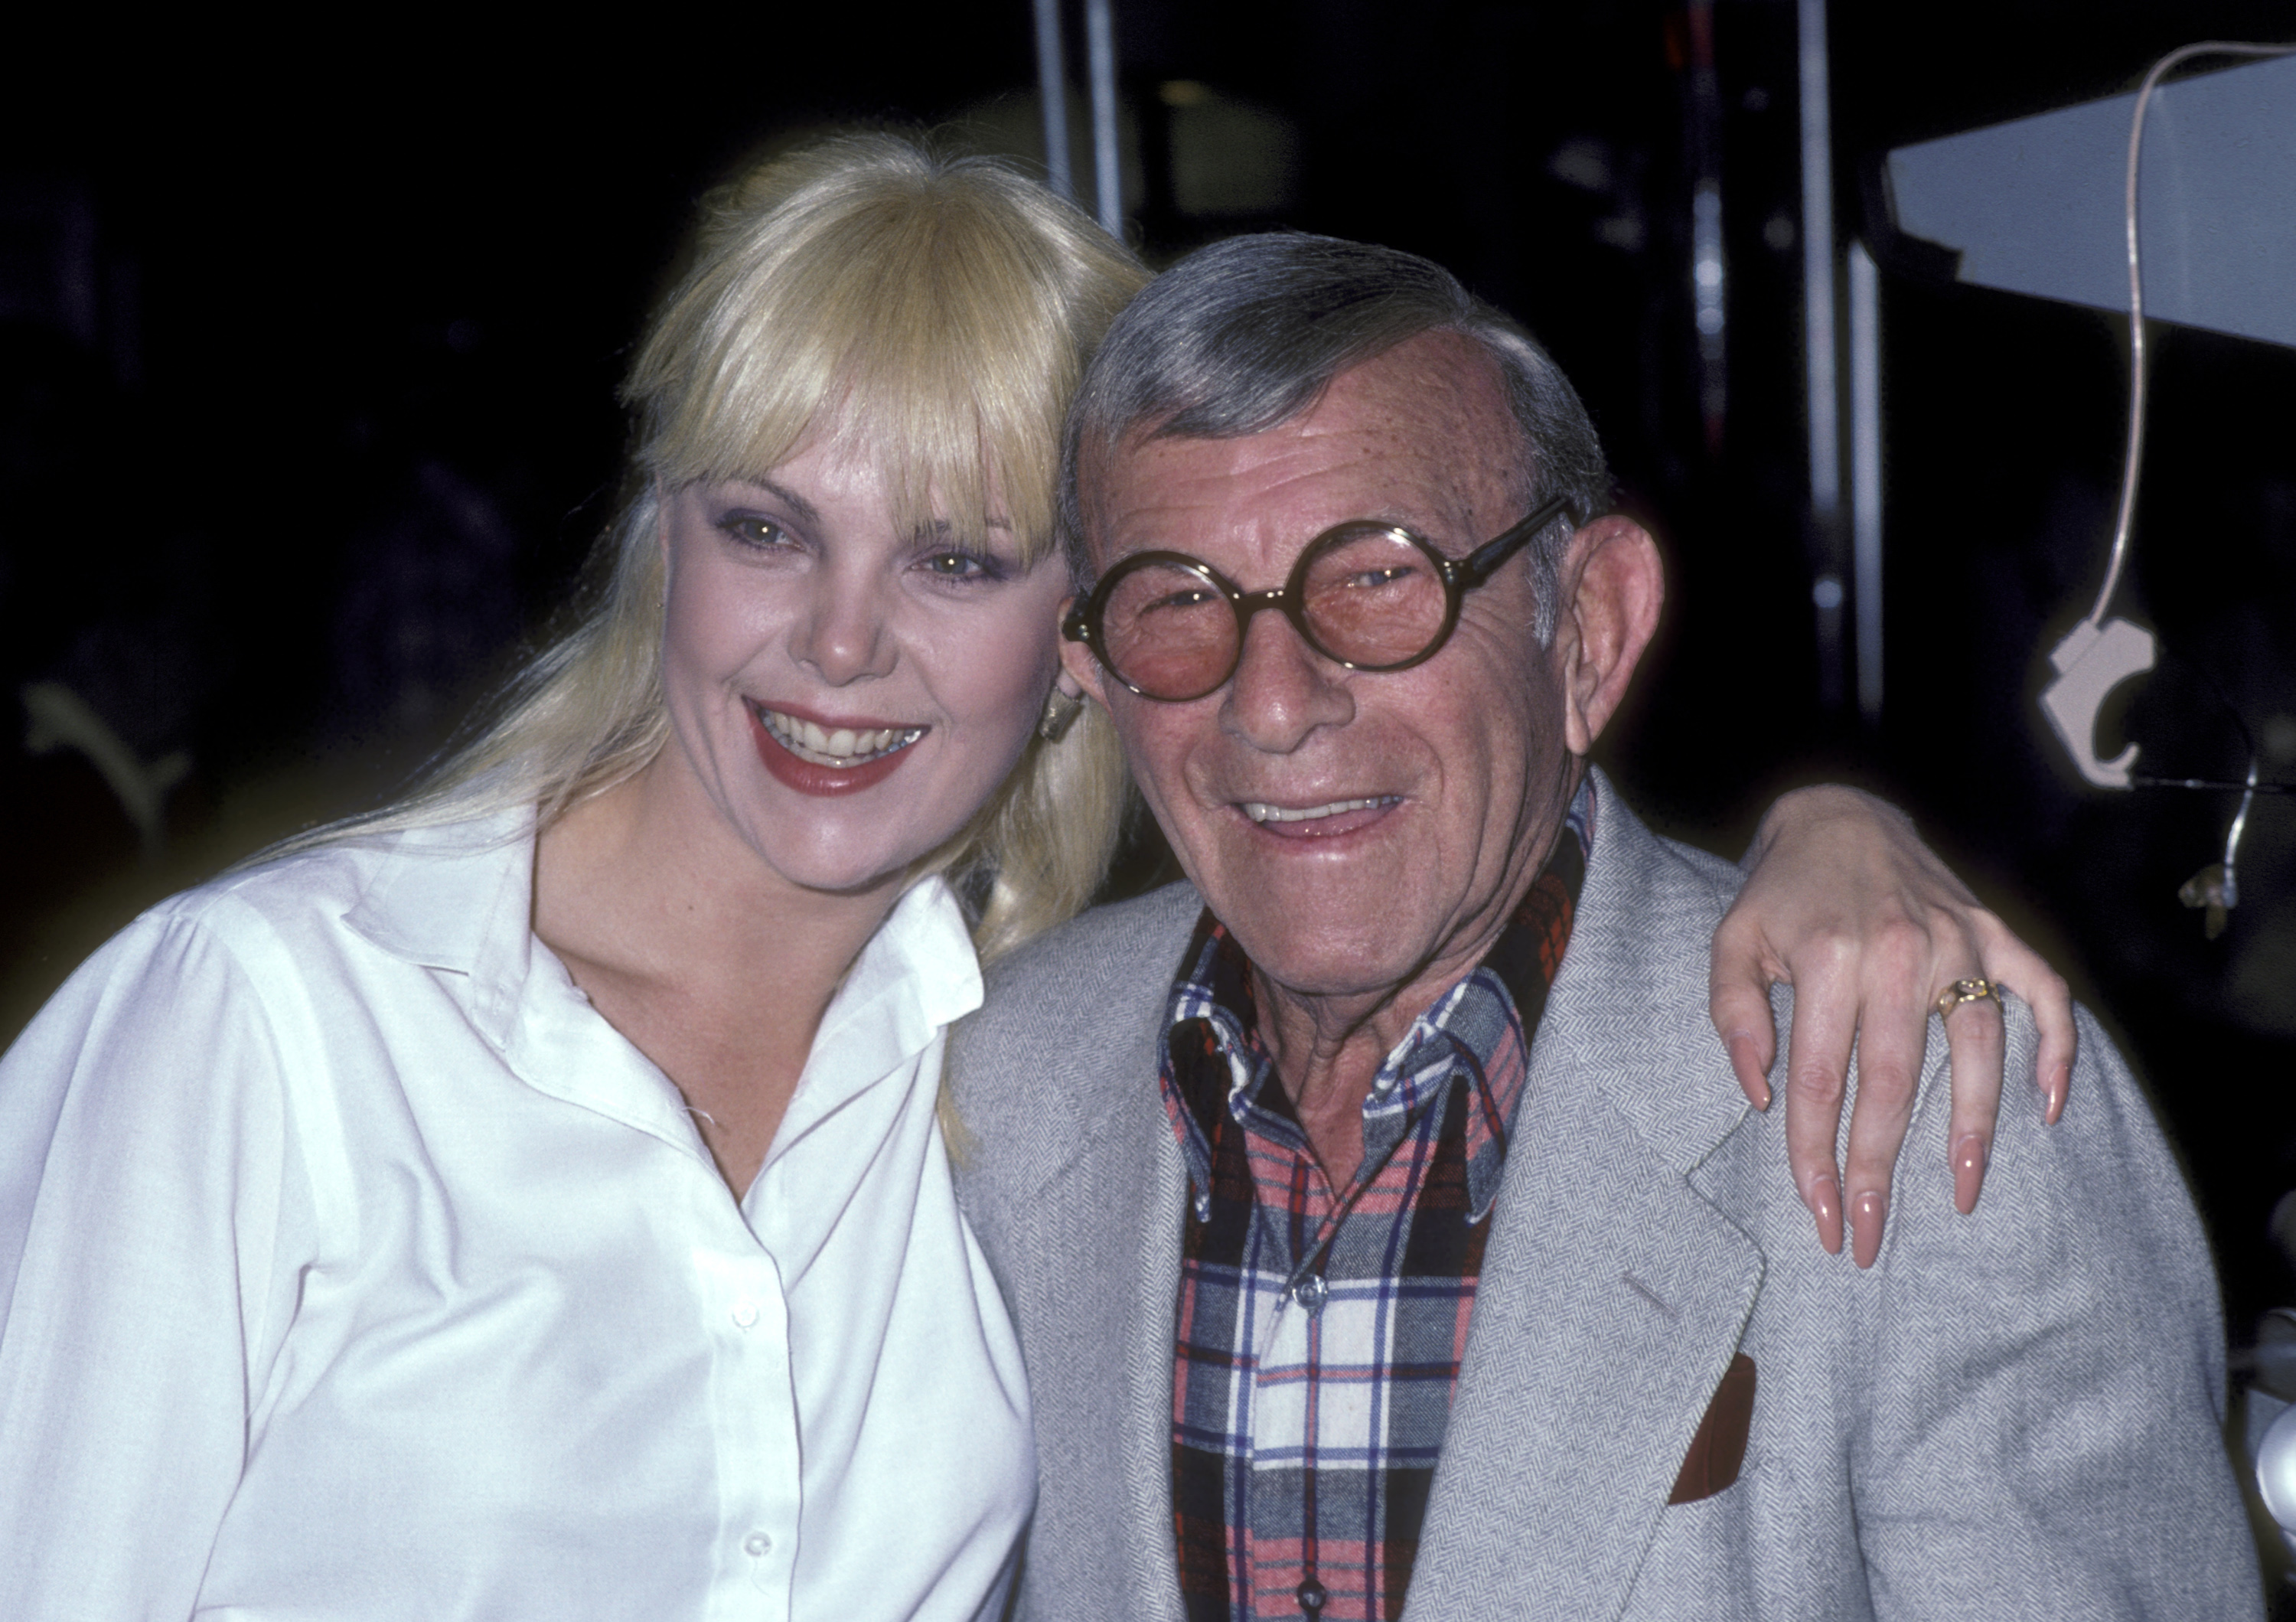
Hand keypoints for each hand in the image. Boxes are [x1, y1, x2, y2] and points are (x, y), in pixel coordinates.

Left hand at [1708, 786, 2075, 1267]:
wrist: (1837, 813)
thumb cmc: (1779, 892)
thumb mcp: (1730, 942)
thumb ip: (1734, 1017)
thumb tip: (1760, 1094)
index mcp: (1827, 958)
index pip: (1817, 1078)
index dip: (1813, 1152)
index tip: (1817, 1212)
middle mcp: (1900, 951)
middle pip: (1891, 1083)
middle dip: (1877, 1169)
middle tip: (1869, 1237)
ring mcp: (1958, 941)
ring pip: (1975, 1051)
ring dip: (1969, 1130)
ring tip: (1957, 1194)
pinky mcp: (1995, 932)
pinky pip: (2042, 993)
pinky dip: (2054, 1048)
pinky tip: (2050, 1107)